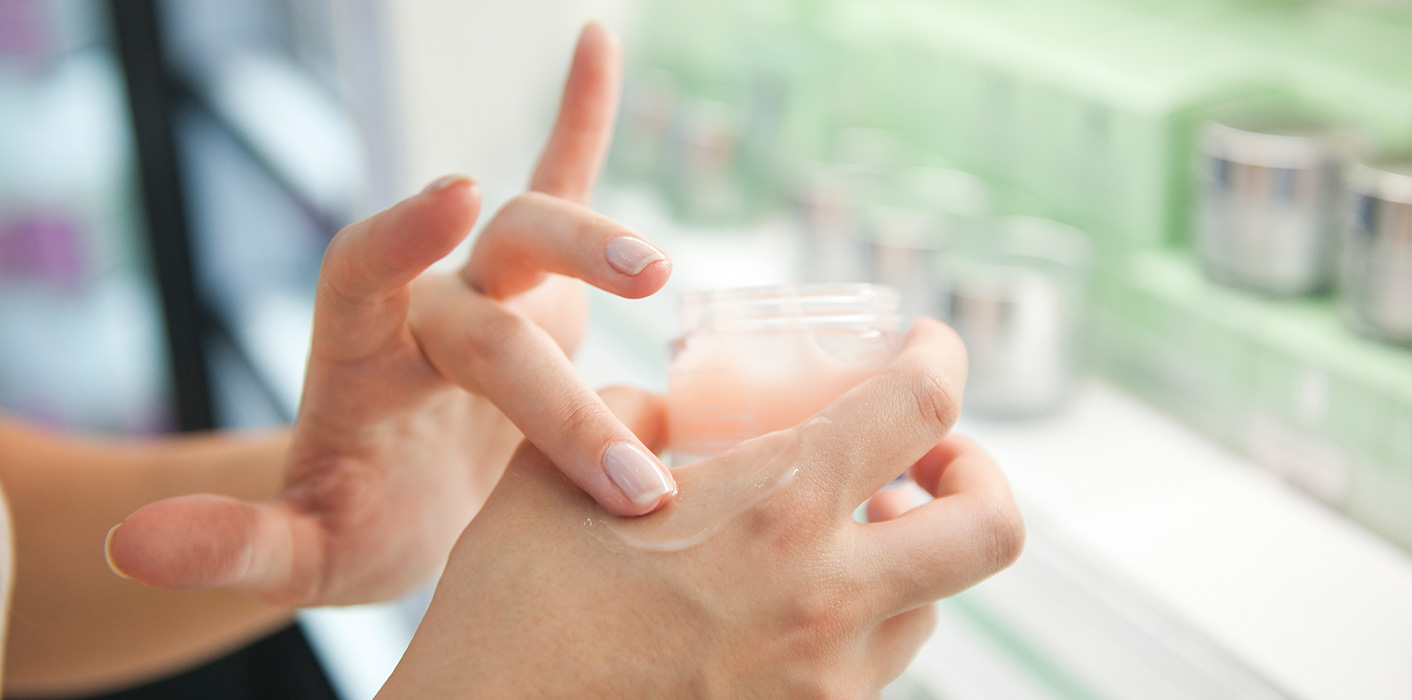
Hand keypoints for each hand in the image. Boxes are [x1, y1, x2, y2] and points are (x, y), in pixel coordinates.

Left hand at [105, 23, 678, 605]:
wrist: (404, 502)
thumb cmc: (353, 525)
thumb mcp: (300, 553)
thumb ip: (234, 546)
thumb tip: (133, 548)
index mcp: (355, 357)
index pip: (364, 274)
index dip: (403, 232)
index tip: (457, 196)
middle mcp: (423, 309)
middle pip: (487, 314)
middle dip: (555, 396)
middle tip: (624, 480)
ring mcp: (486, 291)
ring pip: (539, 236)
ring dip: (599, 245)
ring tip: (658, 274)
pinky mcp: (538, 292)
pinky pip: (561, 186)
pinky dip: (580, 119)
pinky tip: (594, 41)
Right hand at [384, 321, 1024, 698]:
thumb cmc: (512, 617)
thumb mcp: (555, 481)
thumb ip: (626, 419)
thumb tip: (669, 411)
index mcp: (776, 511)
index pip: (920, 406)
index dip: (941, 357)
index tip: (926, 347)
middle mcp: (827, 602)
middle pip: (990, 529)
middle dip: (976, 477)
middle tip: (925, 461)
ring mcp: (826, 686)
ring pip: (929, 608)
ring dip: (904, 559)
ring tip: (836, 539)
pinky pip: (870, 671)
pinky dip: (856, 625)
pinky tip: (782, 610)